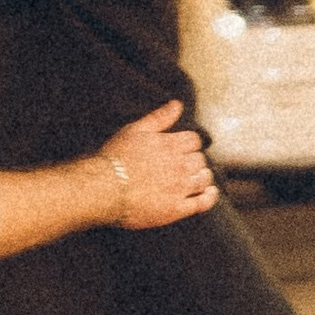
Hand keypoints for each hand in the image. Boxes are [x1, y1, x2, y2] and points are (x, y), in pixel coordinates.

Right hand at [99, 99, 216, 227]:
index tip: (183, 147)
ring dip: (202, 176)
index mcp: (171, 145)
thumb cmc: (116, 158)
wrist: (105, 188)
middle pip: (200, 159)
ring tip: (195, 177)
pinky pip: (202, 203)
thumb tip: (177, 105)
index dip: (190, 143)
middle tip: (185, 164)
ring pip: (204, 179)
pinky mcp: (177, 209)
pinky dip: (209, 197)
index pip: (194, 140)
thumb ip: (159, 117)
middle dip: (194, 160)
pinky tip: (209, 193)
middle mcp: (180, 166)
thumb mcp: (135, 130)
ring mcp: (180, 188)